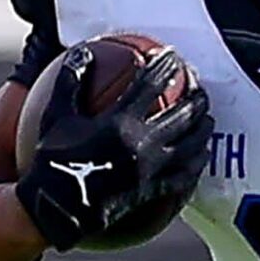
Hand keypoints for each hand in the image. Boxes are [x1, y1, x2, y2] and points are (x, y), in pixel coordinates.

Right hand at [15, 46, 214, 250]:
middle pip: (183, 114)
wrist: (58, 208)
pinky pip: (186, 175)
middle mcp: (143, 143)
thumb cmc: (52, 160)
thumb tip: (83, 52)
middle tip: (199, 85)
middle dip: (196, 96)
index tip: (171, 56)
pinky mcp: (156, 190)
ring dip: (203, 127)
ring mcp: (153, 169)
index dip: (164, 66)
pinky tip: (202, 156)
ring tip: (207, 117)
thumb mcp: (55, 116)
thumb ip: (70, 82)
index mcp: (120, 122)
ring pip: (192, 144)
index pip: (151, 85)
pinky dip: (197, 162)